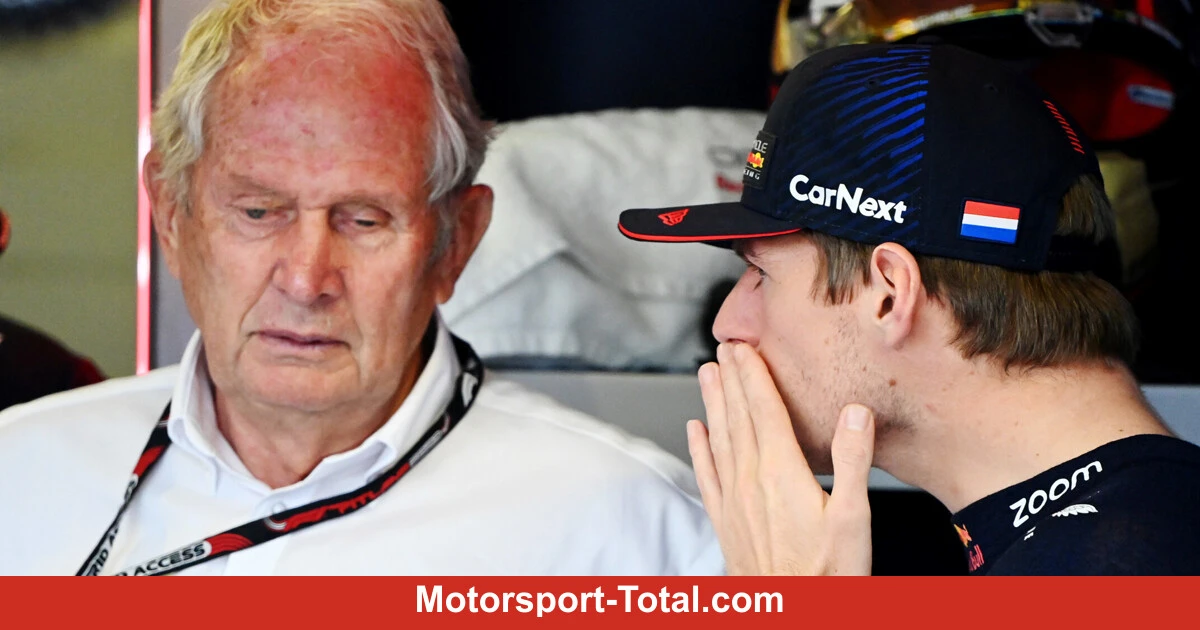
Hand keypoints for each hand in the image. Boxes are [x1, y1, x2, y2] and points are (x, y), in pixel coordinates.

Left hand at [687, 342, 874, 574]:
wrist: (790, 615)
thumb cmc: (827, 575)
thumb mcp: (854, 518)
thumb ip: (852, 460)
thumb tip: (855, 411)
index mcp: (781, 473)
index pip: (763, 411)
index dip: (753, 376)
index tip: (743, 347)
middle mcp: (750, 481)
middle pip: (737, 418)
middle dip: (731, 380)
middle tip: (723, 349)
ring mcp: (733, 501)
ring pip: (718, 440)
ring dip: (713, 404)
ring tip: (707, 375)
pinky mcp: (725, 522)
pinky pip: (707, 475)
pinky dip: (699, 448)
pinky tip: (694, 431)